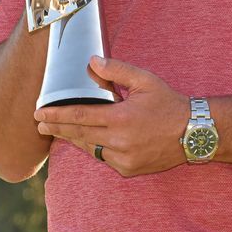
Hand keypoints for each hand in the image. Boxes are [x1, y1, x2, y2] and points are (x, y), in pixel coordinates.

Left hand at [35, 56, 189, 176]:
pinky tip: (90, 140)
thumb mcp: (145, 80)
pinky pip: (104, 158)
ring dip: (74, 139)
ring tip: (60, 131)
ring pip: (90, 148)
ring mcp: (123, 158)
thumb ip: (117, 70)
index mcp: (121, 118)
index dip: (56, 115)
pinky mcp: (128, 169)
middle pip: (78, 135)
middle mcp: (119, 141)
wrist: (193, 133)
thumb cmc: (169, 103)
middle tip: (39, 125)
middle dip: (57, 129)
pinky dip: (95, 148)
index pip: (79, 116)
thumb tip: (92, 62)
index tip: (39, 114)